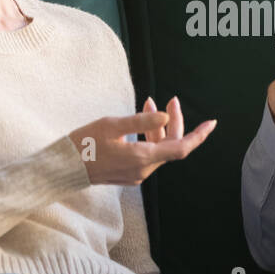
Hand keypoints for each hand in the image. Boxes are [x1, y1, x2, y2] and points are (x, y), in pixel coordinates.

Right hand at [68, 96, 215, 185]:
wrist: (62, 168)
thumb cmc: (84, 144)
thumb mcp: (112, 125)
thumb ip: (140, 121)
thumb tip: (164, 115)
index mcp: (143, 158)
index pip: (181, 147)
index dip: (199, 135)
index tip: (212, 123)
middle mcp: (143, 170)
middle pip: (170, 146)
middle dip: (173, 121)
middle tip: (171, 99)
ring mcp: (136, 174)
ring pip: (158, 149)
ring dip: (158, 127)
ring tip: (148, 103)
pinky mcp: (128, 174)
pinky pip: (147, 155)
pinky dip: (148, 137)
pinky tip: (140, 123)